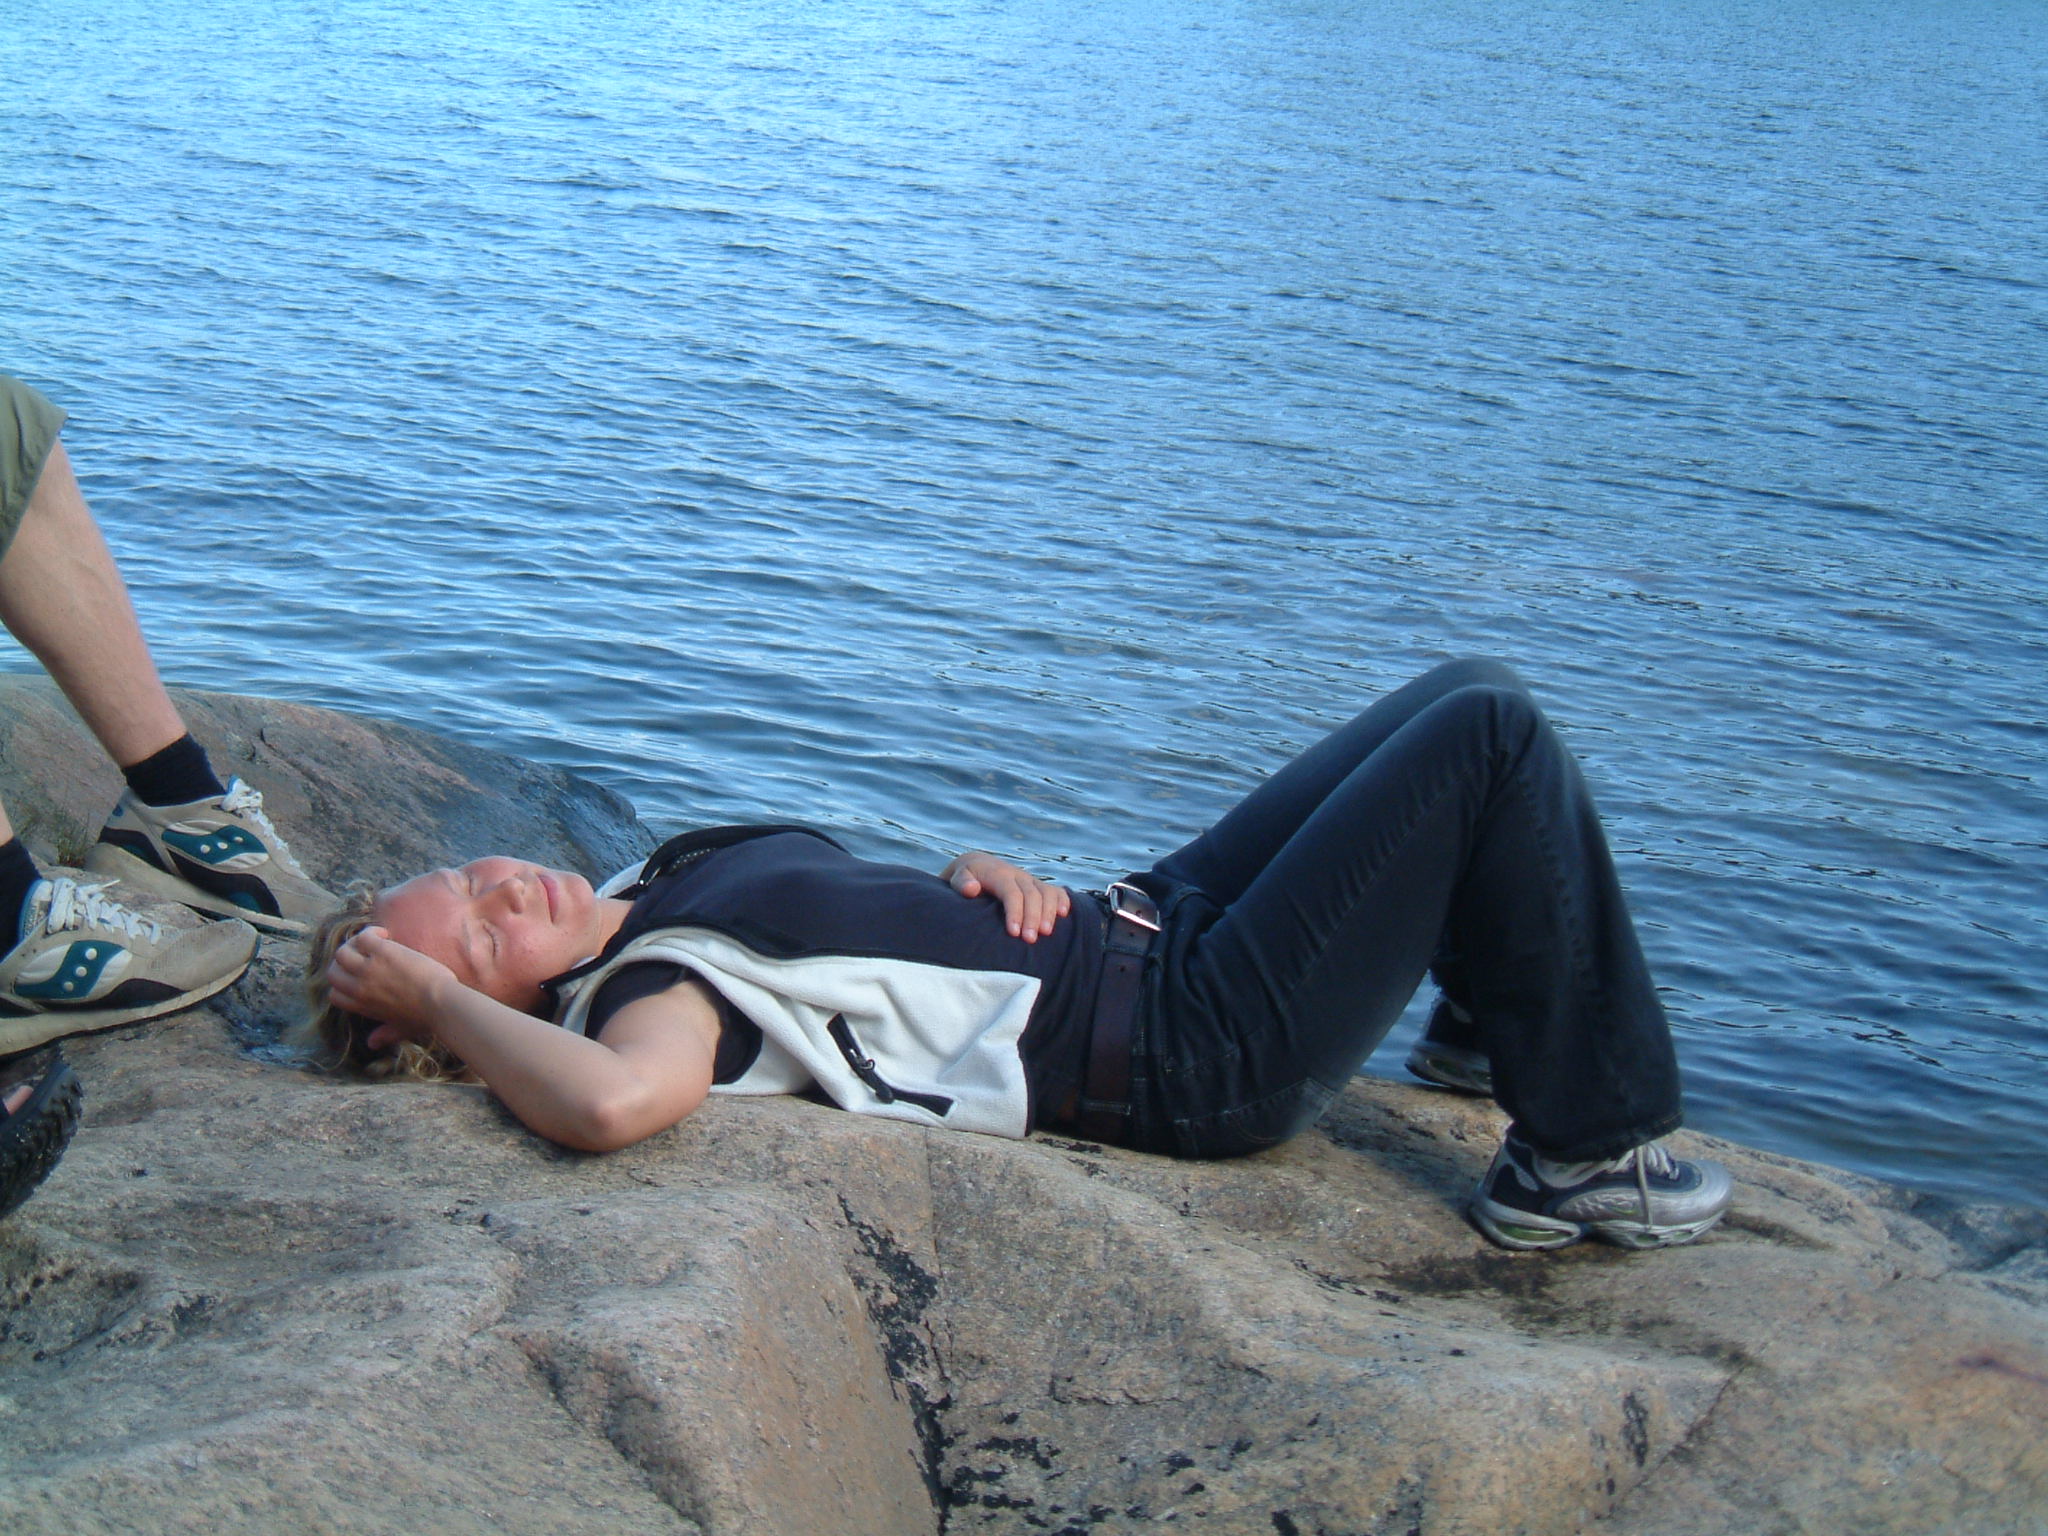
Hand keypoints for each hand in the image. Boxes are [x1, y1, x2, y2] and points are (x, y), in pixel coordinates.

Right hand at [326, 926, 458, 1049]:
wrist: (441, 1003)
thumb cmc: (425, 1017)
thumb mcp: (400, 1029)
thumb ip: (384, 1035)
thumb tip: (372, 1044)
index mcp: (362, 1006)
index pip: (335, 995)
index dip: (342, 984)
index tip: (358, 975)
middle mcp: (359, 988)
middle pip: (332, 972)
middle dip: (344, 963)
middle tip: (364, 954)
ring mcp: (368, 969)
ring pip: (342, 952)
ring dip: (354, 944)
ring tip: (375, 942)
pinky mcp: (382, 952)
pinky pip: (363, 937)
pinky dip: (370, 932)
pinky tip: (386, 934)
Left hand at [942, 851, 1071, 942]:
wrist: (977, 866)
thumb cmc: (965, 879)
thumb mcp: (956, 878)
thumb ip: (962, 882)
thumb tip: (971, 889)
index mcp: (998, 873)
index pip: (1011, 892)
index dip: (1015, 912)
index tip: (1014, 933)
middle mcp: (1017, 875)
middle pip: (1031, 895)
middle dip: (1033, 918)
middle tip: (1030, 940)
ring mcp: (1029, 880)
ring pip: (1046, 892)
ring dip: (1049, 912)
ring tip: (1046, 933)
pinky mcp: (1037, 886)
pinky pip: (1055, 890)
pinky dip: (1062, 900)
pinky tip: (1064, 914)